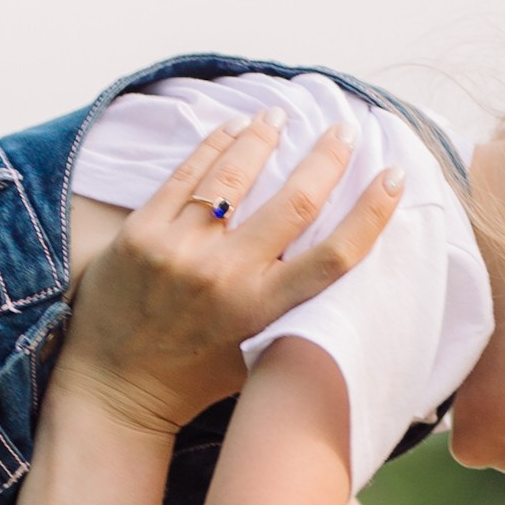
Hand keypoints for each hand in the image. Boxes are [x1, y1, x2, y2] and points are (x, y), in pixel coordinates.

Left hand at [59, 113, 404, 441]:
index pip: (332, 256)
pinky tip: (232, 128)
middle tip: (344, 130)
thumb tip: (321, 258)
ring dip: (264, 137)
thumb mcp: (252, 354)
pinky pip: (187, 174)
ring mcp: (178, 248)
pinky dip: (214, 145)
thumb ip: (284, 310)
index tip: (393, 178)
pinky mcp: (140, 232)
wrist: (112, 389)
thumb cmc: (190, 378)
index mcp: (259, 311)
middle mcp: (223, 275)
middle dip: (327, 158)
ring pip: (235, 174)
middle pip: (292, 202)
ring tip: (280, 115)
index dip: (371, 213)